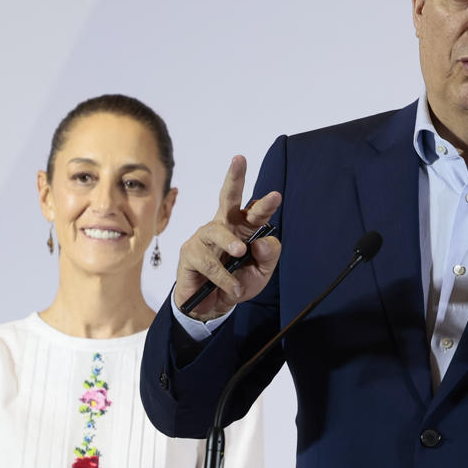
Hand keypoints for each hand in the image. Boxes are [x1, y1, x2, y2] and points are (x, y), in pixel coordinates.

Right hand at [171, 155, 281, 321]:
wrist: (213, 307)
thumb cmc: (238, 282)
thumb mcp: (262, 273)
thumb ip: (268, 255)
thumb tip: (260, 240)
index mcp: (244, 228)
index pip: (255, 211)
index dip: (265, 204)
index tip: (276, 195)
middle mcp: (224, 226)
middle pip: (228, 197)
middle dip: (235, 178)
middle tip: (239, 159)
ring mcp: (205, 237)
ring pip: (217, 230)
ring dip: (230, 240)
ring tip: (240, 251)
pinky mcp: (191, 253)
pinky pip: (210, 262)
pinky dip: (225, 277)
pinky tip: (233, 288)